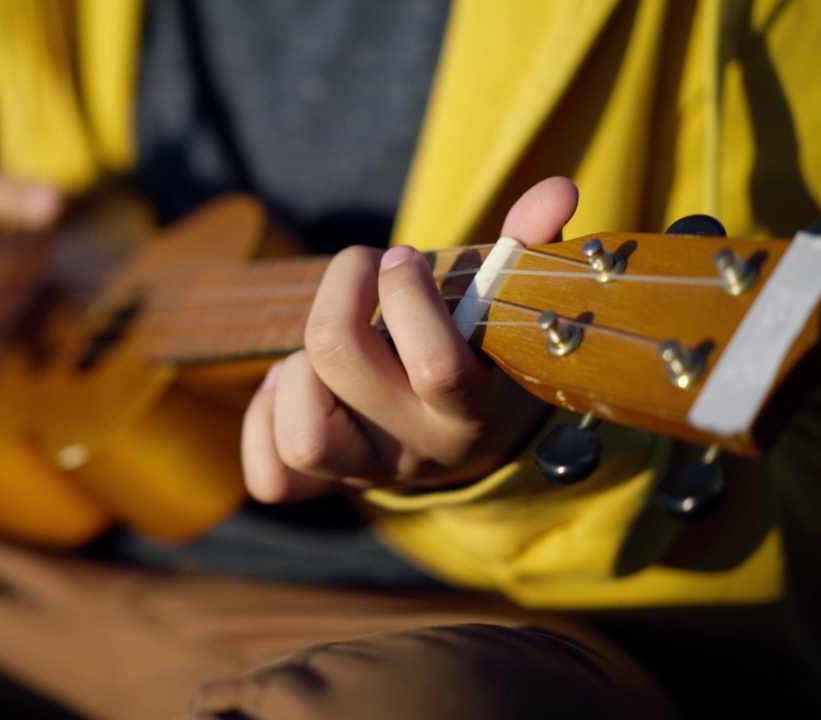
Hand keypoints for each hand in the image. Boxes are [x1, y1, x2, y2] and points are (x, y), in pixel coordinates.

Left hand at [241, 177, 579, 500]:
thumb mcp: (503, 308)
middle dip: (340, 294)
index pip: (436, 364)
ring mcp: (364, 473)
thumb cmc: (476, 352)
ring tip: (326, 347)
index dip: (407, 297)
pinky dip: (263, 421)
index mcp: (468, 408)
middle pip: (341, 363)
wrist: (469, 442)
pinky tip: (292, 383)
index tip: (404, 257)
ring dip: (298, 372)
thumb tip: (557, 190)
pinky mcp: (321, 486)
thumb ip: (524, 251)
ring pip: (304, 438)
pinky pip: (271, 477)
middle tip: (364, 272)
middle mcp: (415, 449)